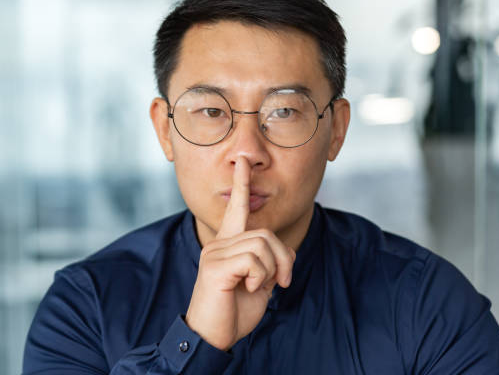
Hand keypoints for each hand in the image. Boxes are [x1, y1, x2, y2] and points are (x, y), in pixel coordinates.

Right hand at [185, 156, 295, 350]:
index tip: (243, 162)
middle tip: (283, 282)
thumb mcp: (260, 284)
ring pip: (263, 246)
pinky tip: (247, 289)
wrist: (213, 336)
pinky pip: (253, 261)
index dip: (241, 184)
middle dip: (284, 260)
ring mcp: (215, 253)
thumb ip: (269, 263)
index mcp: (228, 244)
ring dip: (271, 272)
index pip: (236, 208)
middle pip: (266, 234)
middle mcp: (219, 243)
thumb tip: (285, 253)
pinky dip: (260, 278)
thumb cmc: (233, 311)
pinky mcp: (215, 266)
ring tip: (258, 288)